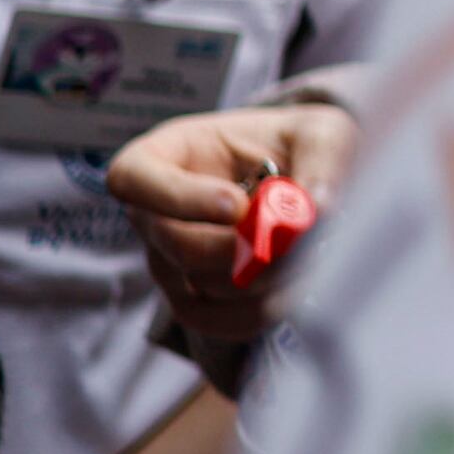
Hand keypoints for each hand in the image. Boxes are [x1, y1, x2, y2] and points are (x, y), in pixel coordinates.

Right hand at [110, 100, 359, 355]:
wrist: (302, 178)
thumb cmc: (297, 146)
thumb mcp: (318, 132)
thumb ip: (322, 159)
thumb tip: (319, 206)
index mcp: (162, 156)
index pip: (132, 178)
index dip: (180, 198)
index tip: (238, 206)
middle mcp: (153, 213)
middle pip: (178, 246)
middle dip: (246, 249)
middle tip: (301, 239)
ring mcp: (167, 261)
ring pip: (206, 286)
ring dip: (267, 276)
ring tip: (314, 252)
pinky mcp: (192, 301)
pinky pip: (218, 321)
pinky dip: (264, 309)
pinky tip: (298, 284)